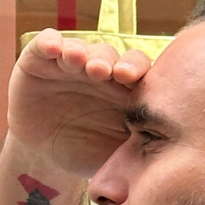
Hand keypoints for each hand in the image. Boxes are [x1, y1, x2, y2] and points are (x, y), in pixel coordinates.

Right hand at [8, 29, 151, 176]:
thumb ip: (139, 148)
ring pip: (79, 48)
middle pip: (108, 55)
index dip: (134, 68)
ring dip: (80, 52)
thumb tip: (165, 161)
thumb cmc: (87, 155)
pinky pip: (44, 45)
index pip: (135, 69)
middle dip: (106, 60)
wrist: (46, 160)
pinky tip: (52, 48)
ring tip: (78, 60)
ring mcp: (69, 64)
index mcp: (121, 88)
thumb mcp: (117, 154)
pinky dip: (48, 43)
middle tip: (104, 71)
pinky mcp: (39, 61)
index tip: (129, 78)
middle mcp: (97, 70)